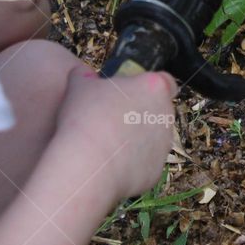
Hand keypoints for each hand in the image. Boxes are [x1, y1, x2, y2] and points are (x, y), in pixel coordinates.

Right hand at [55, 66, 178, 199]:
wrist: (88, 166)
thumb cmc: (85, 119)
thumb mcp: (78, 85)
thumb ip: (84, 75)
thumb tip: (82, 73)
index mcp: (155, 88)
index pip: (164, 81)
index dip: (147, 86)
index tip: (129, 92)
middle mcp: (166, 115)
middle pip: (157, 110)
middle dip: (138, 114)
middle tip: (110, 119)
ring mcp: (164, 145)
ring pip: (152, 138)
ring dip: (134, 139)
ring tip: (104, 143)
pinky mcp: (156, 171)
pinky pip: (143, 163)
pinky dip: (129, 163)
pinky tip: (106, 163)